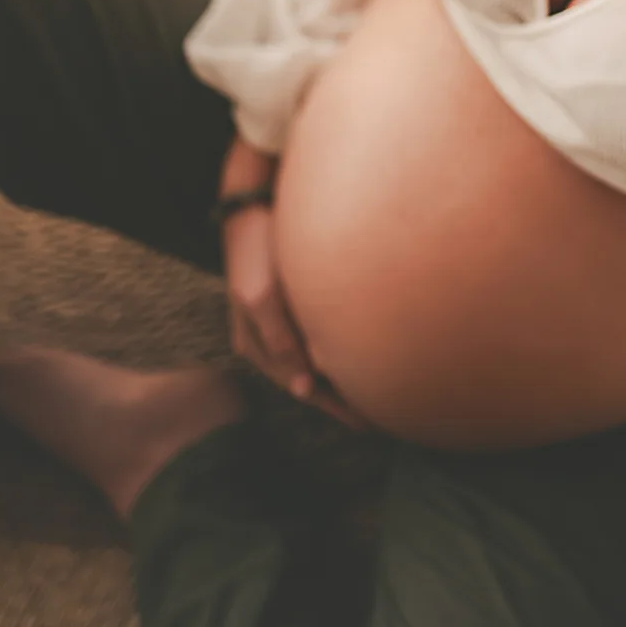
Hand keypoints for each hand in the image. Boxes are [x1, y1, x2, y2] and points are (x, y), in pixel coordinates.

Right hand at [222, 203, 371, 431]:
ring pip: (308, 364)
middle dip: (337, 402)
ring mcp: (273, 321)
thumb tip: (304, 386)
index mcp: (255, 344)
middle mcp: (263, 339)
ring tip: (366, 398)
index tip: (366, 423)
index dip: (332, 406)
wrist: (251, 204)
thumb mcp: (260, 295)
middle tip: (374, 421)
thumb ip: (280, 339)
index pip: (300, 388)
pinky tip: (347, 357)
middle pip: (305, 382)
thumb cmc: (256, 248)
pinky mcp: (285, 302)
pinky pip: (311, 341)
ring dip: (335, 382)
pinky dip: (329, 356)